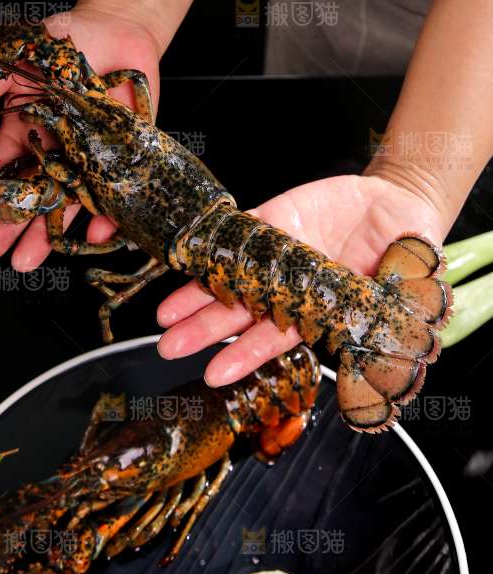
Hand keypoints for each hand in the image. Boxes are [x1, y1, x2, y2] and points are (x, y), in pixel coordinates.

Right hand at [0, 6, 159, 270]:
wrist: (119, 29)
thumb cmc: (67, 41)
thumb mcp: (18, 57)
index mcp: (23, 130)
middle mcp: (52, 150)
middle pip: (26, 197)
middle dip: (5, 228)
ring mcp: (85, 158)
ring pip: (63, 205)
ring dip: (44, 235)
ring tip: (25, 262)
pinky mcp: (120, 158)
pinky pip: (112, 194)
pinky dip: (106, 217)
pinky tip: (93, 236)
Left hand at [156, 172, 444, 385]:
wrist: (400, 199)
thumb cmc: (409, 249)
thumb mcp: (411, 287)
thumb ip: (393, 319)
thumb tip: (392, 366)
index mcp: (320, 312)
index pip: (277, 339)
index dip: (246, 356)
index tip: (215, 374)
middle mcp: (290, 290)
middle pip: (240, 315)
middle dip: (203, 331)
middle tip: (168, 347)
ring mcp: (277, 256)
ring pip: (229, 279)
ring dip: (195, 297)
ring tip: (163, 317)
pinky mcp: (271, 221)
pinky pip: (236, 235)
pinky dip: (210, 247)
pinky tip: (184, 259)